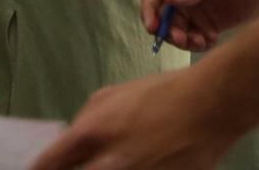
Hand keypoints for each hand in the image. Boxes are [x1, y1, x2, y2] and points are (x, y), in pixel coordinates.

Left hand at [31, 68, 237, 169]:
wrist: (210, 106)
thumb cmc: (159, 95)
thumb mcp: (110, 96)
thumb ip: (85, 123)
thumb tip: (67, 144)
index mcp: (93, 133)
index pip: (48, 164)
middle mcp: (111, 164)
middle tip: (71, 169)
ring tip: (111, 163)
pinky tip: (136, 164)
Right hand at [140, 0, 258, 52]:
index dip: (149, 9)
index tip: (153, 28)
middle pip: (163, 15)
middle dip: (169, 29)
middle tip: (182, 40)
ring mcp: (193, 7)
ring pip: (177, 29)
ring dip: (184, 39)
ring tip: (201, 42)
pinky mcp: (206, 23)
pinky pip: (194, 38)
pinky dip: (198, 43)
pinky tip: (212, 40)